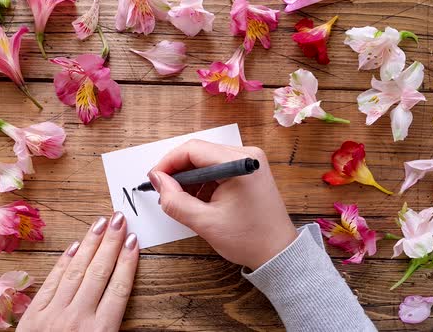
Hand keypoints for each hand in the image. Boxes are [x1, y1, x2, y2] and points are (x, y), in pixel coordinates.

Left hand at [17, 212, 138, 331]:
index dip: (127, 262)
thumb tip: (120, 297)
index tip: (133, 240)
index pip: (118, 289)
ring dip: (90, 244)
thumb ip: (111, 328)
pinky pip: (51, 283)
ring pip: (75, 272)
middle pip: (98, 272)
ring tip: (100, 223)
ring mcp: (53, 315)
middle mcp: (77, 319)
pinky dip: (63, 263)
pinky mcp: (33, 317)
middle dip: (110, 243)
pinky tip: (74, 246)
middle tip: (119, 219)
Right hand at [149, 140, 296, 269]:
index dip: (168, 163)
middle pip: (198, 152)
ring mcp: (248, 162)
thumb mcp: (205, 222)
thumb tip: (157, 181)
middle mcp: (246, 155)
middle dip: (178, 172)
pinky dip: (203, 182)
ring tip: (183, 202)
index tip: (154, 179)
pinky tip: (198, 201)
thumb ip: (175, 200)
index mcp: (239, 163)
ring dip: (190, 178)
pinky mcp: (247, 171)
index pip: (193, 149)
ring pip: (205, 160)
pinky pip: (216, 168)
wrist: (278, 253)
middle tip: (164, 193)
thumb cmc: (250, 239)